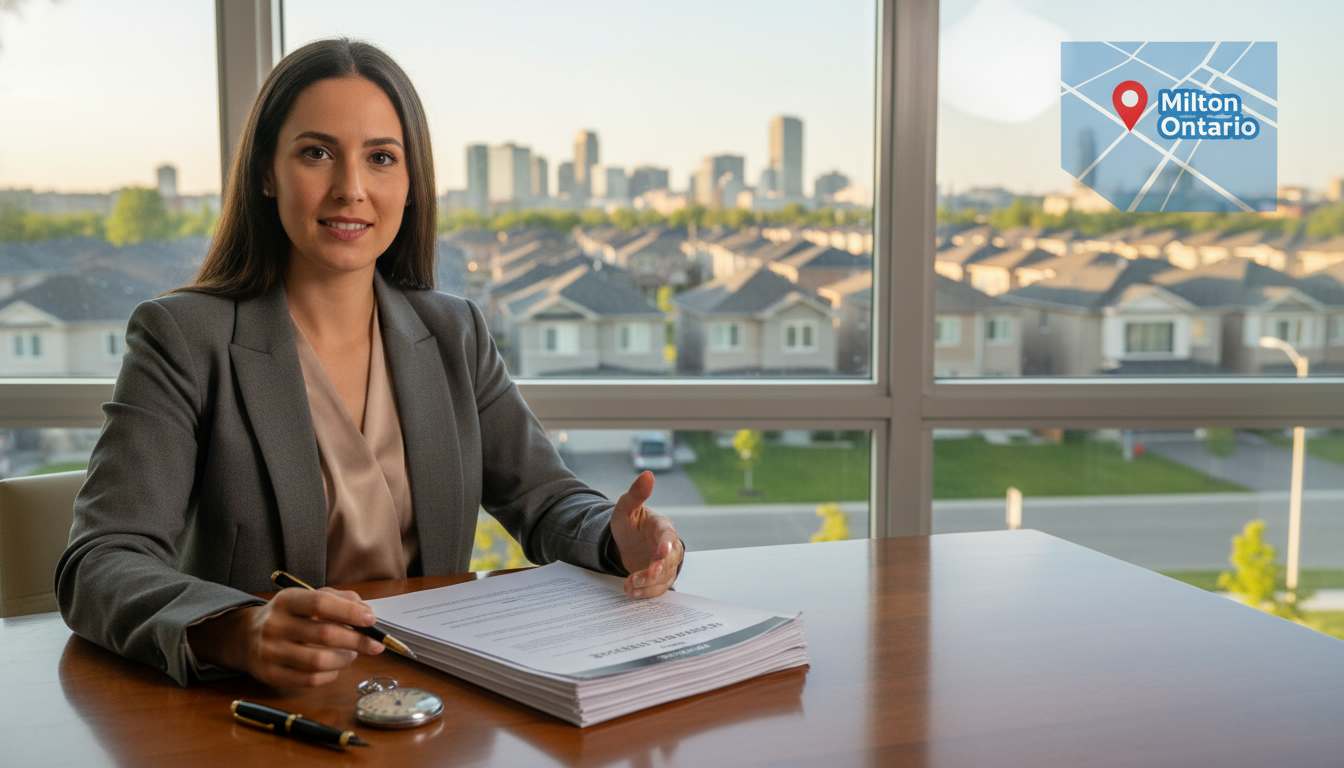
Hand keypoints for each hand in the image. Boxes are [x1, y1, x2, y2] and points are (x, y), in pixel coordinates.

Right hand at [186, 587, 383, 687]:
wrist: (244, 637)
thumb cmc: (287, 616)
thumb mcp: (306, 598)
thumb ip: (337, 599)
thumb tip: (365, 610)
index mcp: (286, 601)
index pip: (321, 604)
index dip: (350, 612)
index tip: (371, 619)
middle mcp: (275, 625)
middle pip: (324, 635)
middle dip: (357, 641)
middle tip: (375, 644)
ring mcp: (270, 652)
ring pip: (319, 661)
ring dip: (344, 660)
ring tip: (352, 655)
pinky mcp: (270, 675)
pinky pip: (309, 680)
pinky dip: (330, 674)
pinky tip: (334, 667)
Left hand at [610, 471, 682, 598]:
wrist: (626, 542)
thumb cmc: (629, 522)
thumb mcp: (626, 508)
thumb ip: (636, 493)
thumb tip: (648, 474)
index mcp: (661, 527)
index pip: (668, 536)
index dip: (667, 545)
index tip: (661, 553)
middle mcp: (667, 546)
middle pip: (671, 560)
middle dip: (659, 569)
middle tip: (647, 575)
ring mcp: (665, 564)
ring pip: (664, 577)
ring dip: (648, 583)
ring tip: (630, 585)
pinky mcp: (659, 578)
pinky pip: (657, 588)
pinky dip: (646, 592)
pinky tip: (632, 591)